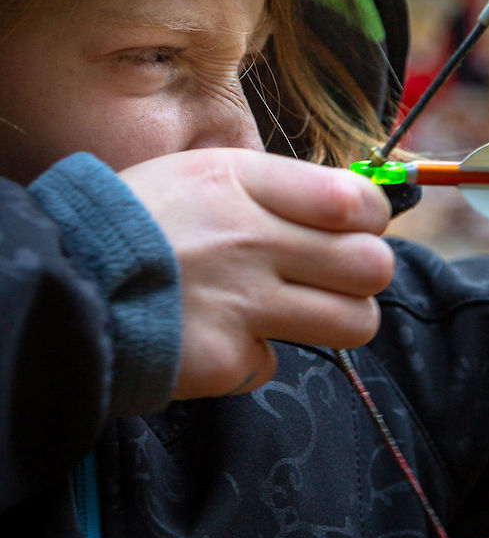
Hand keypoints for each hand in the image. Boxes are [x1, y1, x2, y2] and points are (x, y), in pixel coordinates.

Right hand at [119, 149, 393, 399]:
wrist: (67, 278)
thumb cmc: (135, 220)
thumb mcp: (199, 175)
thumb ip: (270, 187)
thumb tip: (343, 206)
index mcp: (243, 183)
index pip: (355, 200)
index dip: (372, 218)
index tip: (357, 228)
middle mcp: (252, 239)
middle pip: (371, 266)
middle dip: (364, 273)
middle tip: (335, 275)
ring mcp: (243, 303)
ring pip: (354, 321)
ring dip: (338, 319)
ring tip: (302, 313)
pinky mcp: (226, 356)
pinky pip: (273, 363)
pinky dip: (254, 357)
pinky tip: (221, 339)